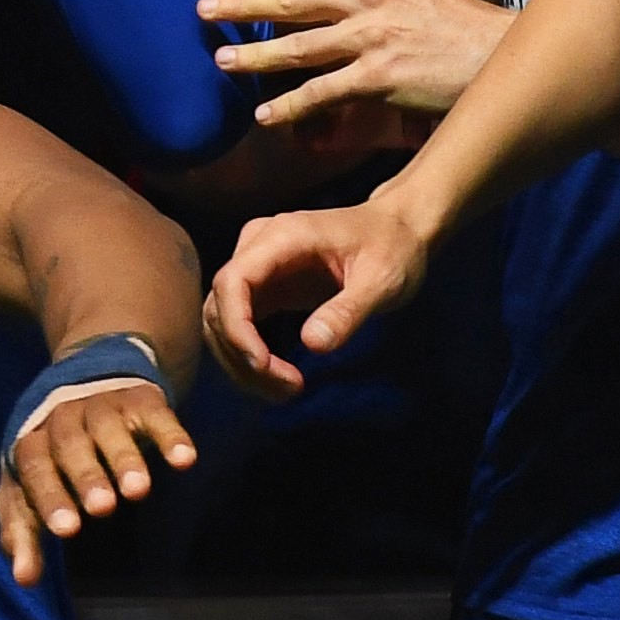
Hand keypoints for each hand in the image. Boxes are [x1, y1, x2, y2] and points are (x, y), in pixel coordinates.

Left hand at [0, 379, 194, 586]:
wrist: (88, 376)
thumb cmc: (55, 452)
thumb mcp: (32, 484)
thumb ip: (24, 528)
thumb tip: (24, 578)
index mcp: (31, 442)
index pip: (32, 469)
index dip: (48, 498)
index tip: (66, 531)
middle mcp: (62, 419)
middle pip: (68, 447)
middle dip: (84, 477)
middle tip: (101, 509)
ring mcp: (100, 406)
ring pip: (108, 429)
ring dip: (122, 458)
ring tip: (137, 491)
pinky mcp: (139, 399)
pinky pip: (155, 414)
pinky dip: (169, 435)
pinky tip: (183, 459)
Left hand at [201, 0, 512, 127]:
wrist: (500, 51)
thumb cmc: (454, 20)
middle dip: (241, 4)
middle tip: (203, 9)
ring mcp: (373, 36)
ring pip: (298, 47)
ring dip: (253, 54)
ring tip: (221, 59)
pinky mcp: (380, 76)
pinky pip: (322, 92)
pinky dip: (289, 105)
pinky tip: (264, 114)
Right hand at [206, 195, 432, 399]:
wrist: (398, 230)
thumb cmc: (393, 248)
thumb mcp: (381, 280)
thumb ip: (347, 311)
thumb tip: (311, 344)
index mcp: (281, 237)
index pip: (232, 281)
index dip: (237, 328)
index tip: (263, 366)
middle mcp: (257, 247)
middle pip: (221, 305)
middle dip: (242, 354)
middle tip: (288, 389)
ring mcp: (258, 267)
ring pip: (223, 319)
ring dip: (242, 361)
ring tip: (286, 390)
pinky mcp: (264, 287)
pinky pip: (240, 323)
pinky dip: (250, 354)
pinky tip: (278, 377)